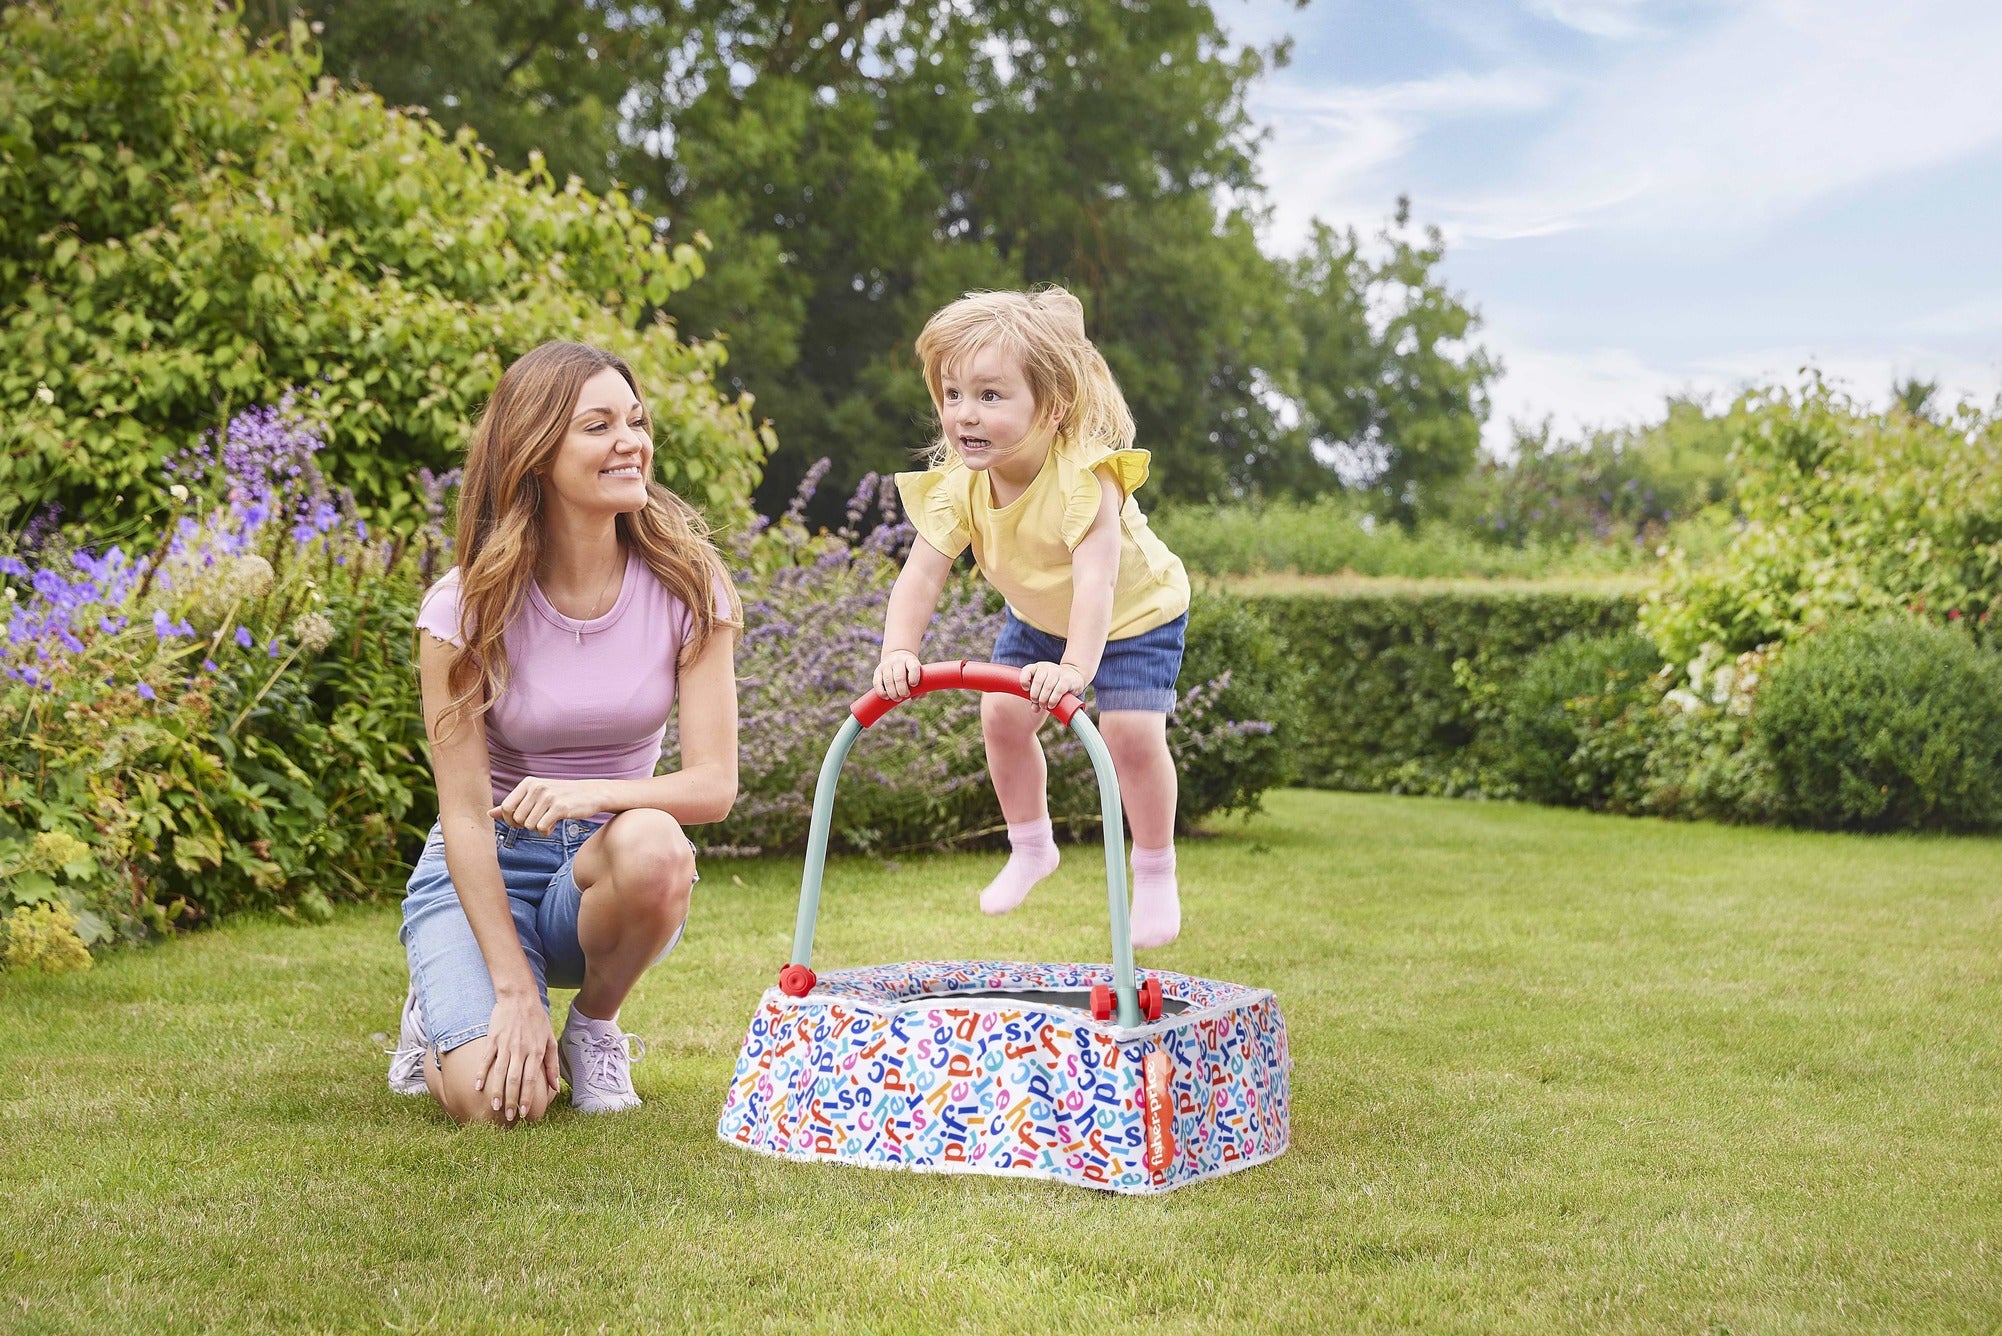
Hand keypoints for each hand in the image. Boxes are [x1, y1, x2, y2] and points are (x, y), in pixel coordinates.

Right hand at [478, 991, 558, 1123]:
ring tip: (495, 1107)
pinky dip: (481, 1073)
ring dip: (497, 1091)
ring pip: (499, 1072)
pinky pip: (486, 1059)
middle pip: (514, 1080)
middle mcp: (520, 1050)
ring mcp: (505, 1044)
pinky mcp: (492, 1039)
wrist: (519, 997)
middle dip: (511, 1100)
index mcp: (535, 1051)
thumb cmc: (537, 1020)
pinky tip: (477, 1087)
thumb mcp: (550, 1040)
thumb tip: (555, 1086)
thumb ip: (552, 1064)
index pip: (531, 1080)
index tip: (523, 1113)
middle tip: (508, 1117)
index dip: (526, 1097)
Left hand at [490, 777, 606, 833]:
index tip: (521, 821)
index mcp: (528, 783)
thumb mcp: (535, 796)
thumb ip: (513, 804)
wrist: (591, 793)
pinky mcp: (560, 807)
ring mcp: (548, 796)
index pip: (506, 807)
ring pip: (529, 825)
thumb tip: (489, 814)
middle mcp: (537, 787)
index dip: (510, 820)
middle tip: (538, 821)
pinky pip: (542, 828)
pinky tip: (555, 824)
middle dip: (525, 825)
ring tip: (549, 820)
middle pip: (517, 819)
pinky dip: (547, 831)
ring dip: (538, 828)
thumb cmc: (561, 796)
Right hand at [875, 649, 922, 700]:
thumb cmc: (910, 670)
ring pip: (888, 680)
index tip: (913, 685)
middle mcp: (898, 661)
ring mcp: (886, 665)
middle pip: (899, 677)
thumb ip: (921, 687)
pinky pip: (877, 682)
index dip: (914, 677)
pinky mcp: (877, 671)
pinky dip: (881, 692)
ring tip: (897, 699)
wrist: (897, 654)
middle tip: (904, 695)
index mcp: (911, 661)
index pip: (913, 667)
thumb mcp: (918, 673)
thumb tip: (914, 698)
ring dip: (892, 693)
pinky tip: (886, 697)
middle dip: (902, 689)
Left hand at [1019, 660, 1086, 711]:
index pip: (1027, 670)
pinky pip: (1058, 690)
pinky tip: (1051, 705)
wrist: (1074, 676)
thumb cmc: (1054, 684)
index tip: (1026, 689)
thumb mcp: (1043, 688)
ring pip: (1048, 686)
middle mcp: (1047, 667)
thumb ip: (1036, 698)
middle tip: (1037, 702)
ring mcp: (1058, 672)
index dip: (1024, 680)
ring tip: (1044, 706)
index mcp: (1037, 667)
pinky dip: (1053, 700)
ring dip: (1044, 699)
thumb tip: (1034, 709)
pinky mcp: (1067, 679)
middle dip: (1035, 695)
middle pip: (1038, 681)